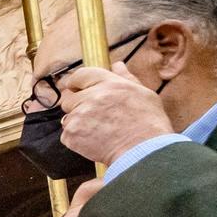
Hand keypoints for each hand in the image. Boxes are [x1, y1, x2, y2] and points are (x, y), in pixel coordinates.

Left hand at [59, 62, 174, 167]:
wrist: (144, 151)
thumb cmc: (149, 123)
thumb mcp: (143, 94)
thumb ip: (126, 78)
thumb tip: (117, 65)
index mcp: (110, 84)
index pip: (80, 75)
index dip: (76, 83)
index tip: (77, 90)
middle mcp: (92, 96)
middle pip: (69, 98)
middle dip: (78, 107)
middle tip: (96, 118)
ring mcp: (80, 115)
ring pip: (68, 117)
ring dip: (78, 124)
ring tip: (99, 131)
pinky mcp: (72, 133)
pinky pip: (67, 135)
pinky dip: (76, 140)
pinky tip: (95, 141)